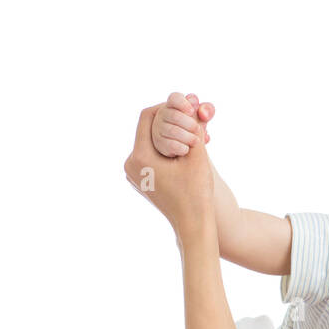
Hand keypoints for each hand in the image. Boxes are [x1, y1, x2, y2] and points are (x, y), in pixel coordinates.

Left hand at [124, 103, 214, 234]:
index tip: (183, 106)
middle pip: (147, 129)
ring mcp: (134, 175)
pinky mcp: (142, 181)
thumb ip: (195, 127)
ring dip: (168, 134)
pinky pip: (152, 156)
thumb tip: (195, 103)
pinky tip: (184, 150)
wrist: (194, 225)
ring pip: (150, 142)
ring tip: (189, 134)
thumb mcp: (198, 156)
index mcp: (139, 157)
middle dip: (168, 121)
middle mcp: (131, 165)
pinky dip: (166, 149)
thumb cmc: (197, 194)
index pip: (147, 117)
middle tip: (187, 117)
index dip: (166, 106)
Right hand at [151, 91, 215, 157]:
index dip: (183, 103)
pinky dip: (181, 148)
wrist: (187, 147)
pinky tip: (187, 149)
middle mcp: (163, 114)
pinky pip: (170, 145)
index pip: (175, 98)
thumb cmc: (195, 126)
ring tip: (196, 141)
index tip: (192, 111)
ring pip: (172, 131)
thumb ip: (207, 110)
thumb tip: (203, 113)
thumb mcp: (202, 117)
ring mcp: (158, 128)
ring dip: (188, 137)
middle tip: (197, 129)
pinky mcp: (159, 143)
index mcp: (174, 104)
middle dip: (189, 123)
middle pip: (174, 115)